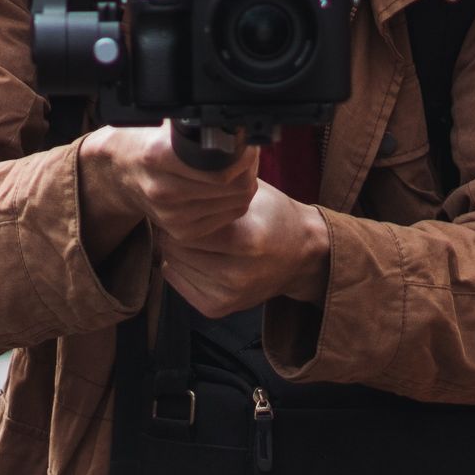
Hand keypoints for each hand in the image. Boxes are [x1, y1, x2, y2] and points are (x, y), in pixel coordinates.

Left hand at [76, 125, 328, 314]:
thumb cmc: (275, 217)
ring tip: (194, 233)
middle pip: (176, 244)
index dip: (181, 206)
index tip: (180, 197)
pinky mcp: (218, 308)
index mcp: (247, 239)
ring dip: (176, 246)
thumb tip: (178, 166)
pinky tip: (199, 253)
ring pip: (172, 262)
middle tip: (184, 213)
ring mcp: (228, 294)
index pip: (188, 222)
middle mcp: (238, 273)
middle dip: (176, 226)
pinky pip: (176, 280)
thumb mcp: (251, 190)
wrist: (302, 256)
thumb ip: (217, 183)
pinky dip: (180, 265)